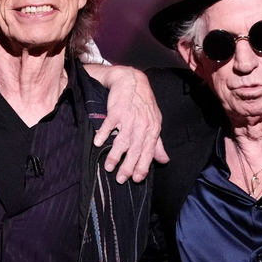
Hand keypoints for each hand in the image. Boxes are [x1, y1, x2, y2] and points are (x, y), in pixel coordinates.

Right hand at [91, 66, 168, 183]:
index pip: (148, 152)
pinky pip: (109, 124)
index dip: (142, 167)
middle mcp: (142, 125)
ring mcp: (129, 117)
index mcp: (153, 129)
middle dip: (128, 166)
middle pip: (135, 150)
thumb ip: (157, 144)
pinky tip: (98, 143)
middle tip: (120, 179)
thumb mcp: (154, 123)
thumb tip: (164, 160)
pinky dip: (103, 134)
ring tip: (108, 167)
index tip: (136, 179)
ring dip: (115, 155)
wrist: (132, 81)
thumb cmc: (143, 104)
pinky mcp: (117, 110)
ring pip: (122, 140)